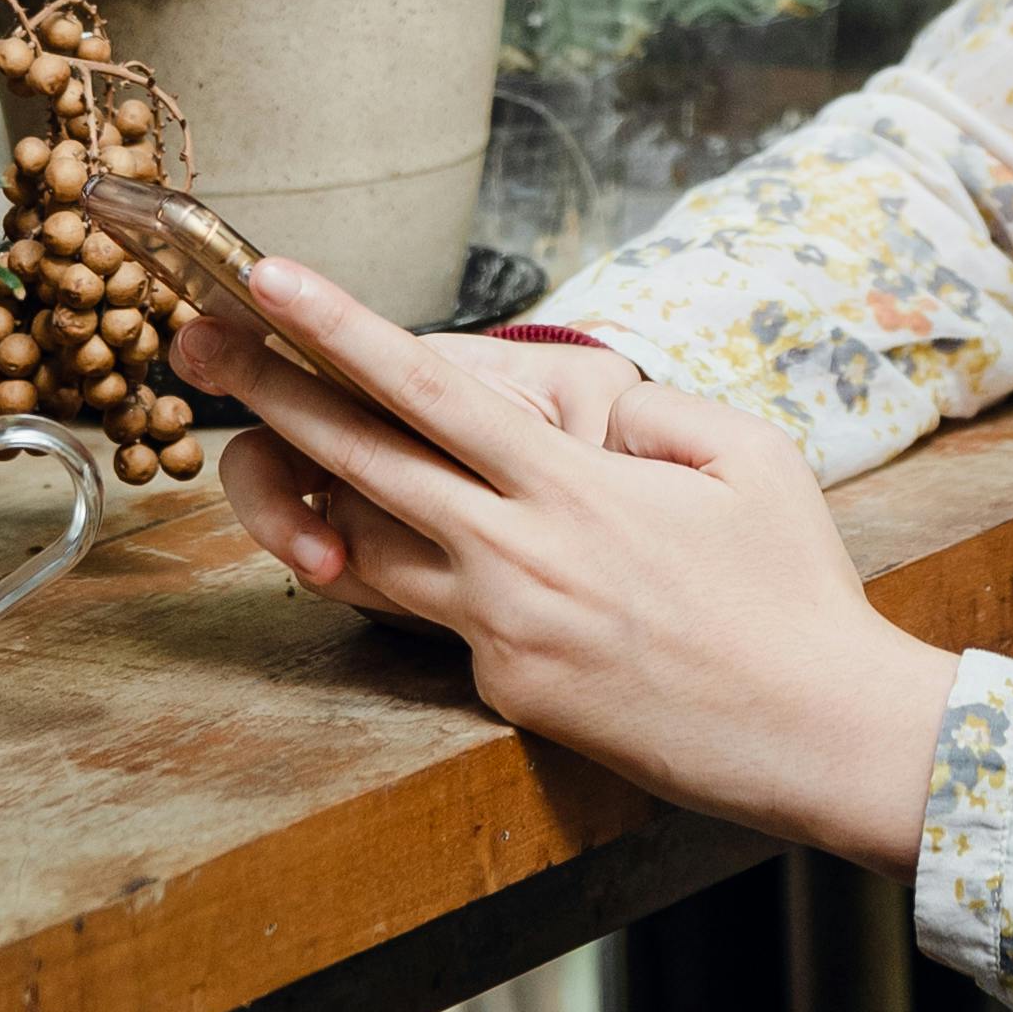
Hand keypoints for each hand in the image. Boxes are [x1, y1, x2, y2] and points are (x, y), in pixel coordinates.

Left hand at [184, 259, 957, 870]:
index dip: (340, 332)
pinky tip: (383, 545)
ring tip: (250, 446)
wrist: (817, 732)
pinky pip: (434, 623)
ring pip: (364, 556)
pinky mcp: (507, 694)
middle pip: (359, 465)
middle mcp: (515, 560)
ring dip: (302, 496)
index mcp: (571, 489)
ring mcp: (501, 635)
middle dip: (269, 395)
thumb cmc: (794, 588)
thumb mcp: (747, 459)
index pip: (428, 393)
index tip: (270, 280)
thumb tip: (587, 402)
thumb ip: (651, 413)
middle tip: (195, 343)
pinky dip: (412, 577)